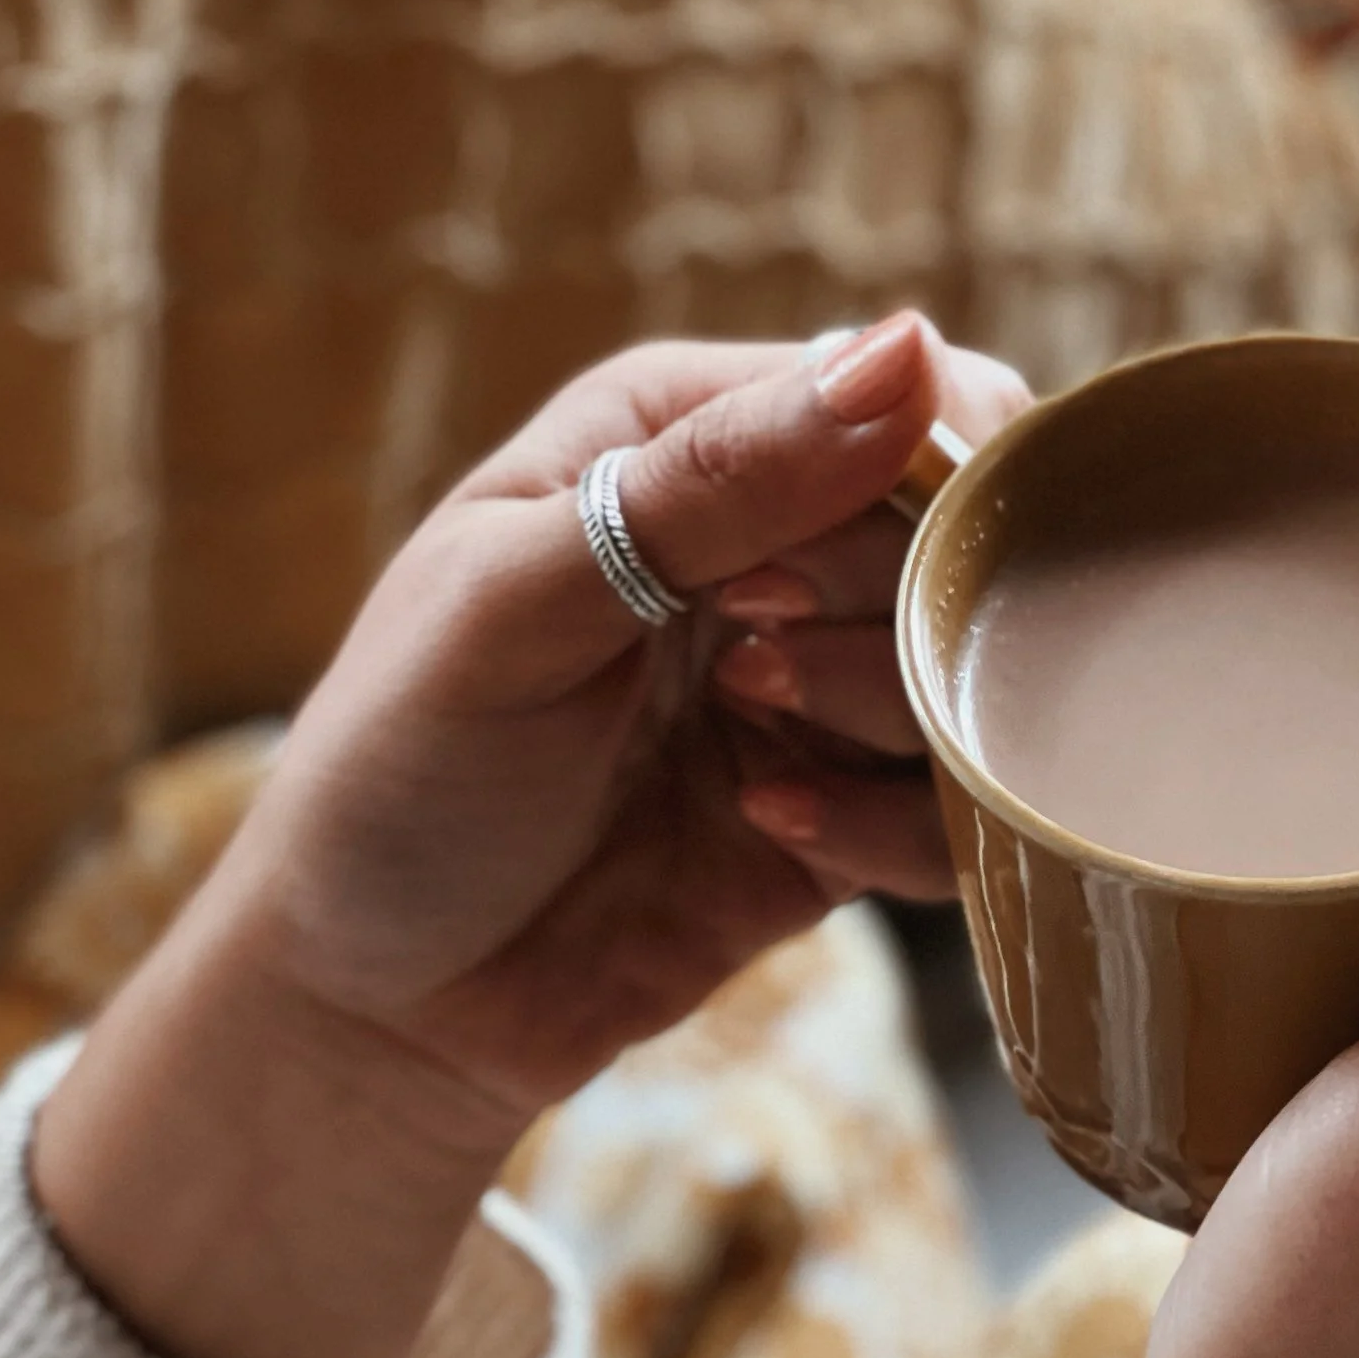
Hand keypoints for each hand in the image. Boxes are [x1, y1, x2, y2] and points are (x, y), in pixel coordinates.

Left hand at [36, 317, 1024, 1357]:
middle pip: (966, 537)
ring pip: (980, 673)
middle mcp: (773, 544)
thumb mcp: (519, 605)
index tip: (783, 581)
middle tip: (752, 677)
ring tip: (751, 757)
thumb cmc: (402, 770)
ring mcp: (821, 685)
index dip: (902, 485)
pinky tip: (772, 838)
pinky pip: (960, 807)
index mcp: (686, 435)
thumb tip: (905, 351)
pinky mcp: (852, 815)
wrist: (378, 1007)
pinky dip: (894, 832)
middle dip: (891, 616)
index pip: (905, 397)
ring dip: (890, 721)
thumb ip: (712, 485)